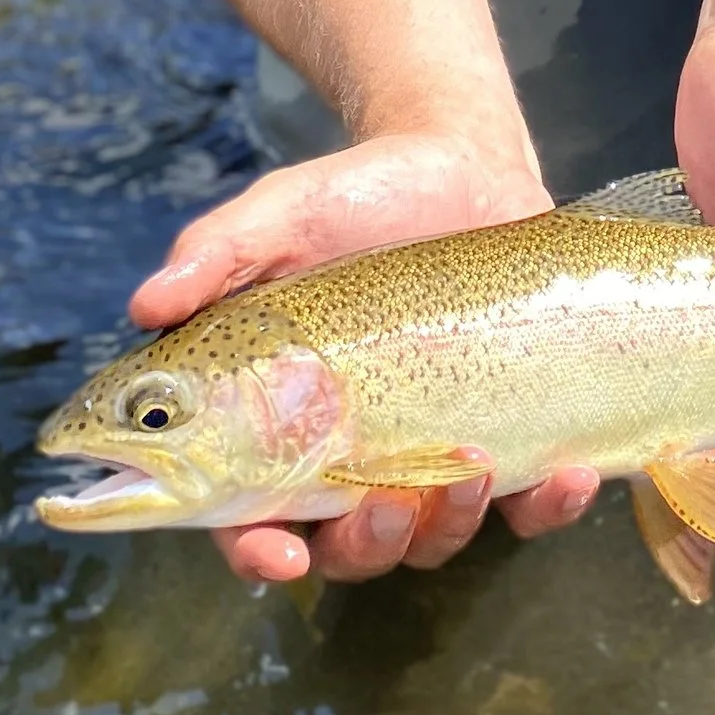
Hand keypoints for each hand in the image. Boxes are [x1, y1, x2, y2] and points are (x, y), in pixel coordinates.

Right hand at [131, 122, 601, 585]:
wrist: (457, 163)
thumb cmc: (349, 199)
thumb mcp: (278, 217)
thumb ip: (215, 256)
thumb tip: (148, 301)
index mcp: (278, 426)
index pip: (250, 518)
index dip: (257, 550)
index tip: (277, 549)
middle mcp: (351, 457)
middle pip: (347, 550)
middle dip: (366, 546)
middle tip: (383, 501)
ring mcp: (432, 454)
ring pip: (432, 540)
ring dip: (450, 526)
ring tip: (471, 468)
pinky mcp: (508, 436)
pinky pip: (527, 507)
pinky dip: (546, 508)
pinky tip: (565, 477)